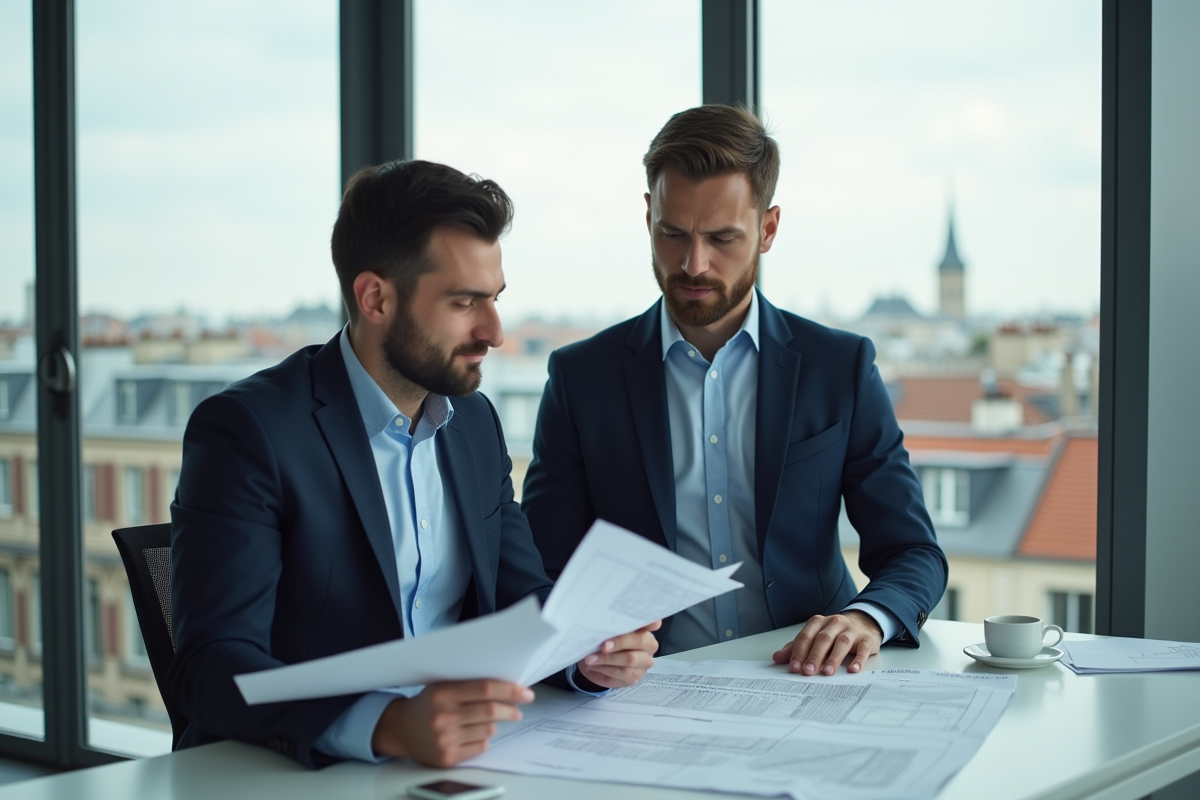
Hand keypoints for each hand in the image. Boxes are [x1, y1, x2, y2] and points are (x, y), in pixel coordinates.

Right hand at [370, 679, 532, 766]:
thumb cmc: (428, 705)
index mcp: (442, 693)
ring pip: (489, 730)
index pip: (485, 689)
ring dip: (494, 724)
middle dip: (511, 709)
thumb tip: (508, 686)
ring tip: (485, 720)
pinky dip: (482, 740)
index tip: (525, 693)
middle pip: (491, 711)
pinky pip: (480, 747)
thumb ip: (469, 684)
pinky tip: (472, 734)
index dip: (509, 690)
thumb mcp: (442, 686)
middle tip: (518, 709)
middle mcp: (443, 716)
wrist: (401, 730)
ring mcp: (445, 739)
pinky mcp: (447, 757)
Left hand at [576, 620, 661, 687]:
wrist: (596, 664)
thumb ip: (613, 626)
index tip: (653, 622)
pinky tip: (594, 665)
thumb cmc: (605, 642)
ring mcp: (644, 662)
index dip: (651, 623)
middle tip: (603, 645)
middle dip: (620, 642)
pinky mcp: (635, 677)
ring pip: (629, 659)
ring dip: (607, 658)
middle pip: (639, 641)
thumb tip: (606, 622)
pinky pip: (621, 672)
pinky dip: (605, 668)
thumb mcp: (607, 632)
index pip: (651, 623)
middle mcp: (649, 645)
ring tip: (590, 658)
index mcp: (645, 629)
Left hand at [772, 610, 881, 675]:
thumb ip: (796, 647)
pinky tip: (853, 670)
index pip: (806, 636)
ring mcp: (852, 630)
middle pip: (823, 639)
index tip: (794, 667)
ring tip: (827, 672)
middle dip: (814, 656)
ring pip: (842, 642)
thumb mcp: (814, 637)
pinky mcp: (867, 639)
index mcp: (819, 623)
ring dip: (833, 658)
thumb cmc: (834, 633)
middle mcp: (834, 623)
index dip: (799, 652)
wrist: (864, 623)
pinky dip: (858, 660)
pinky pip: (863, 649)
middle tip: (808, 672)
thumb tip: (776, 658)